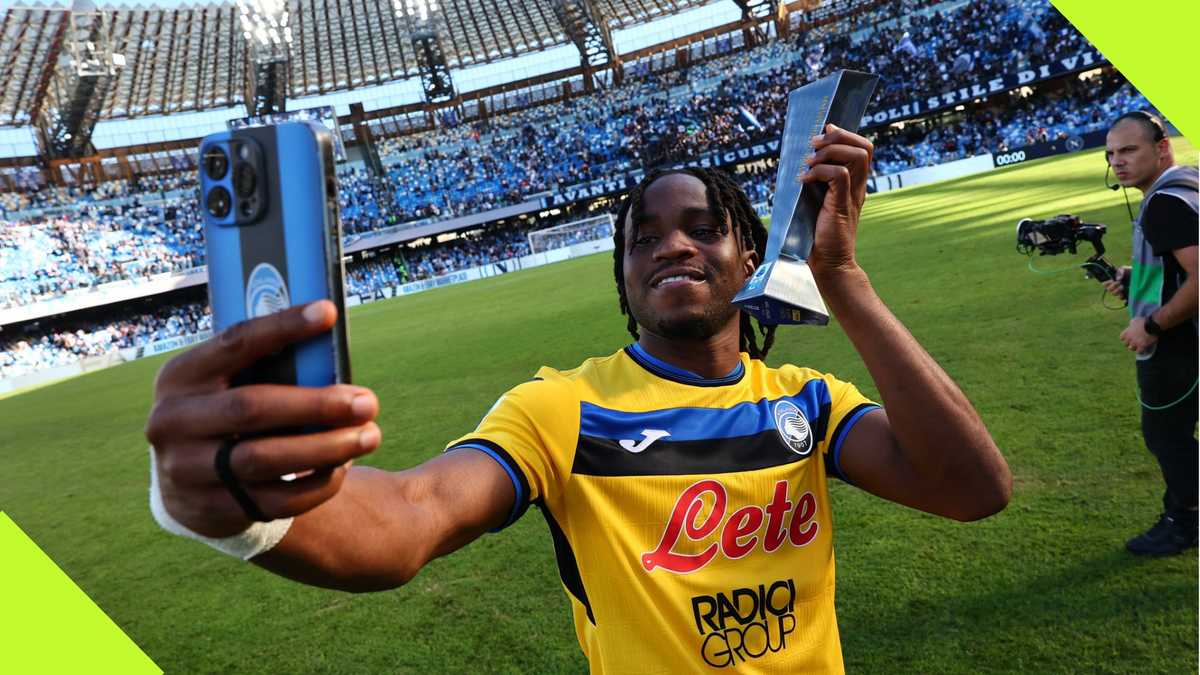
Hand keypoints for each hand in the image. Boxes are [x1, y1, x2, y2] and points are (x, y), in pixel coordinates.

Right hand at [145, 300, 381, 537]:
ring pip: (265, 459)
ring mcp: (186, 470)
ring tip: (371, 435)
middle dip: (317, 404)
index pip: (234, 343)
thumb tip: (329, 336)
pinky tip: (344, 466)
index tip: (327, 313)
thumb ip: (264, 365)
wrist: (182, 480)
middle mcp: (173, 422)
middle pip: (252, 408)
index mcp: (180, 376)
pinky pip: (275, 500)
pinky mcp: (211, 510)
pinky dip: (317, 484)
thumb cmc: (224, 411)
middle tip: (367, 402)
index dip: (282, 327)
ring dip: (327, 447)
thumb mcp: (225, 382)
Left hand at [800, 123, 872, 277]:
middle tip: (814, 143)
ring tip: (808, 162)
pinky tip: (803, 181)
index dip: (845, 135)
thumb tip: (799, 162)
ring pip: (857, 156)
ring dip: (829, 152)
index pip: (863, 149)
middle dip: (838, 137)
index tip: (824, 132)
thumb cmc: (818, 236)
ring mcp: (852, 196)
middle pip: (864, 147)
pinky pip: (839, 175)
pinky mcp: (841, 205)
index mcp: (854, 185)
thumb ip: (816, 183)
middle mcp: (858, 187)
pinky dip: (819, 171)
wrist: (829, 265)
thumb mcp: (816, 202)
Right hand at [1103, 266, 1128, 299]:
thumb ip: (1121, 272)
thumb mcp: (1125, 269)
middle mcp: (1114, 286)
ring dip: (1117, 290)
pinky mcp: (1125, 295)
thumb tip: (1118, 278)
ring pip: (1113, 293)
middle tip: (1119, 282)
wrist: (1139, 276)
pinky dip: (1121, 296)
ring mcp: (1119, 291)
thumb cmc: (1130, 272)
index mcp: (1112, 280)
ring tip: (1122, 286)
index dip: (1107, 283)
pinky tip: (1124, 293)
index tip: (1112, 280)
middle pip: (1109, 289)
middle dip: (1113, 286)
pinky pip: (1120, 298)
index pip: (1105, 284)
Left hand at [1119, 317, 1157, 353]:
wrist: (1152, 325)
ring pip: (1131, 348)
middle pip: (1125, 344)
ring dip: (1134, 348)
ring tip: (1138, 347)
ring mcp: (1135, 343)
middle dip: (1129, 343)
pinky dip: (1141, 351)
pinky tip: (1143, 349)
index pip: (1122, 338)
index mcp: (1127, 332)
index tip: (1129, 338)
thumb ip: (1132, 323)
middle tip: (1134, 343)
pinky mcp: (1142, 346)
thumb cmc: (1144, 321)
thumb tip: (1131, 324)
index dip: (1125, 338)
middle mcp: (1129, 338)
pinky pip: (1139, 351)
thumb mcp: (1135, 320)